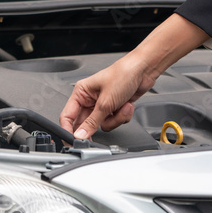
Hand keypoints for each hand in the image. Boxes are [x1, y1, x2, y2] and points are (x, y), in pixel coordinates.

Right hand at [58, 13, 209, 139]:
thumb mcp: (105, 102)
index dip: (68, 130)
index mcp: (81, 93)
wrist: (143, 70)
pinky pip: (114, 121)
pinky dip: (121, 116)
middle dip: (98, 125)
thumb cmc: (122, 75)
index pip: (68, 116)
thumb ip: (92, 122)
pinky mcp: (114, 108)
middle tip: (99, 131)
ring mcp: (103, 104)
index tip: (72, 141)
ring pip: (102, 124)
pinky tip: (126, 105)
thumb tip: (80, 135)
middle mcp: (90, 99)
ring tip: (120, 107)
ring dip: (114, 119)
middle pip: (86, 123)